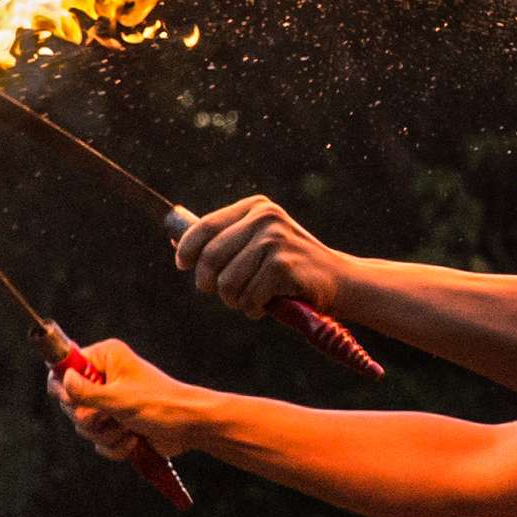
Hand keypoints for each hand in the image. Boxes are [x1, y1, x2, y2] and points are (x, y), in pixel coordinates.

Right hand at [49, 337, 202, 460]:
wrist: (190, 427)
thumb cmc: (159, 404)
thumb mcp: (118, 398)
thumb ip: (86, 392)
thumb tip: (63, 380)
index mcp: (105, 358)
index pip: (64, 367)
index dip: (63, 388)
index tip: (73, 402)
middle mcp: (104, 377)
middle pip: (70, 403)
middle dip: (90, 419)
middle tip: (110, 417)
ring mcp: (110, 402)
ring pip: (84, 426)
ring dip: (106, 434)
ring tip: (128, 429)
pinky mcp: (116, 423)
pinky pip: (99, 441)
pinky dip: (115, 445)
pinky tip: (133, 440)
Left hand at [168, 194, 344, 323]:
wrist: (340, 280)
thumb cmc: (291, 266)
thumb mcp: (259, 243)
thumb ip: (225, 239)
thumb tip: (176, 240)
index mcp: (256, 207)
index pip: (205, 227)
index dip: (187, 249)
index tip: (183, 265)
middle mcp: (265, 218)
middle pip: (210, 257)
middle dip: (210, 283)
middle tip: (224, 294)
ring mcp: (275, 240)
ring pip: (226, 282)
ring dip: (235, 300)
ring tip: (251, 299)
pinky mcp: (283, 265)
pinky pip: (248, 297)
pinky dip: (253, 308)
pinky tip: (268, 304)